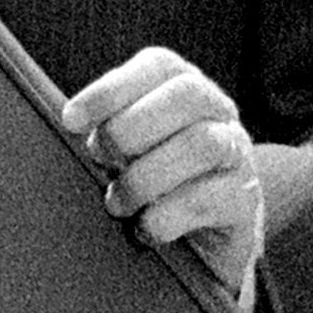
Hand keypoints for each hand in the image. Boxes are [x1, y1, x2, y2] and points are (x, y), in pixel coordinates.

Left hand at [58, 44, 262, 310]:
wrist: (205, 247)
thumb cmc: (155, 186)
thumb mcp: (129, 152)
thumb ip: (107, 133)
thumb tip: (68, 126)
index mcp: (185, 89)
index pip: (157, 66)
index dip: (111, 89)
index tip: (71, 120)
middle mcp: (218, 113)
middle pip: (187, 94)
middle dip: (131, 127)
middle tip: (100, 161)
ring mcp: (238, 155)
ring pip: (203, 144)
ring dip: (147, 176)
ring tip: (118, 203)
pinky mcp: (245, 203)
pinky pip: (211, 199)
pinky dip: (166, 216)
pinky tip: (144, 230)